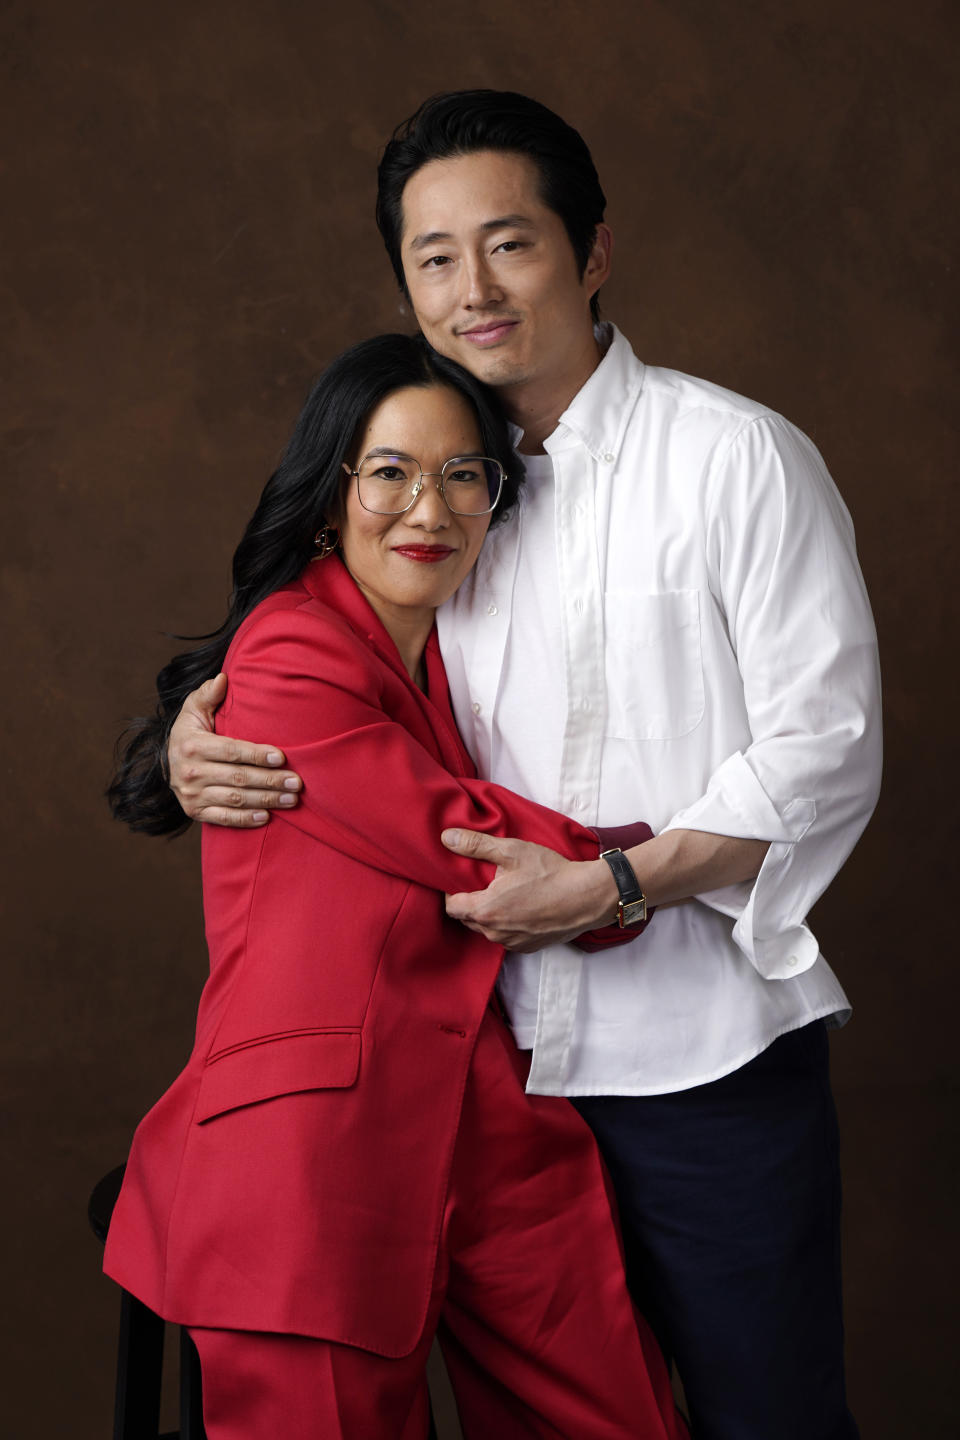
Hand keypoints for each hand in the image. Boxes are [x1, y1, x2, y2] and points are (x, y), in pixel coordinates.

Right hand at [167, 673, 302, 826]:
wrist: (167, 761)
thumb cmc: (190, 731)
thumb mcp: (194, 709)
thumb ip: (208, 694)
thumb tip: (223, 678)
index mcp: (192, 745)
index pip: (231, 751)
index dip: (257, 755)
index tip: (282, 757)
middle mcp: (190, 772)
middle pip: (238, 778)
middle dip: (270, 781)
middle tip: (297, 782)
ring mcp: (192, 795)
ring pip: (235, 799)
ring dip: (266, 800)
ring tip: (291, 799)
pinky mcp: (195, 812)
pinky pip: (223, 818)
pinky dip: (245, 819)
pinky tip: (266, 817)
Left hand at [441, 829, 616, 951]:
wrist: (587, 897)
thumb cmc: (550, 873)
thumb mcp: (512, 851)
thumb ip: (476, 845)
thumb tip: (447, 838)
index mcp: (486, 910)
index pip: (451, 907)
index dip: (452, 891)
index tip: (463, 879)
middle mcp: (494, 932)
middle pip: (467, 918)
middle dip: (471, 902)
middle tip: (484, 883)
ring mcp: (511, 942)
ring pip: (487, 928)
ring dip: (490, 914)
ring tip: (505, 894)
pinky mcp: (526, 947)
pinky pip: (506, 936)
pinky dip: (508, 924)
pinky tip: (521, 907)